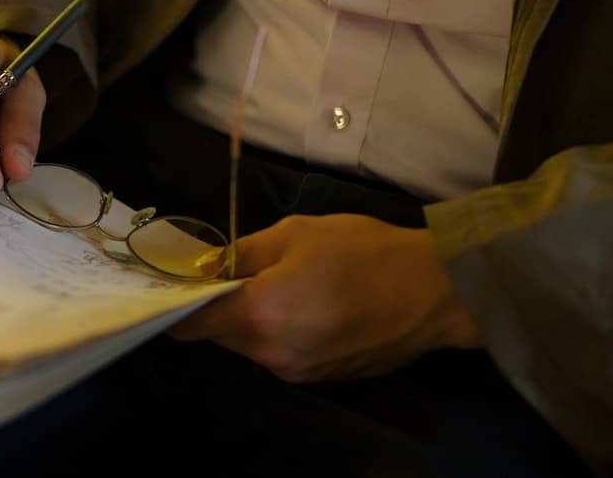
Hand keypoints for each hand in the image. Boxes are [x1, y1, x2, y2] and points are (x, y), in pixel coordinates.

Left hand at [167, 214, 480, 381]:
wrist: (437, 291)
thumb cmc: (364, 251)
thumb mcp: (295, 232)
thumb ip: (243, 252)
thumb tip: (210, 266)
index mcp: (259, 316)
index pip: (190, 323)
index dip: (176, 302)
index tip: (175, 281)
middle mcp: (271, 355)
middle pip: (219, 336)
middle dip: (217, 308)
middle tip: (230, 272)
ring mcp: (298, 373)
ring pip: (251, 346)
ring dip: (252, 320)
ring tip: (278, 284)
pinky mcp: (322, 379)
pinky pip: (282, 354)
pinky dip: (281, 332)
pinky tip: (307, 304)